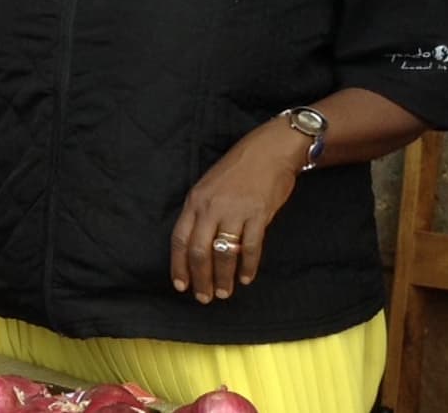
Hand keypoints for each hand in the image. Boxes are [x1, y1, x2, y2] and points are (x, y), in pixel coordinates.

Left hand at [169, 121, 303, 303]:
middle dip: (200, 278)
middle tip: (204, 297)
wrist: (269, 151)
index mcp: (195, 202)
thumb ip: (201, 213)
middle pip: (200, 251)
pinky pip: (251, 247)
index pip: (180, 240)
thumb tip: (195, 245)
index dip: (179, 266)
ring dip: (224, 277)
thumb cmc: (237, 170)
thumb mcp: (208, 187)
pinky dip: (248, 266)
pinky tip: (246, 278)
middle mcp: (211, 208)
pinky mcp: (259, 214)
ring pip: (224, 253)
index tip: (181, 285)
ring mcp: (235, 211)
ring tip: (224, 292)